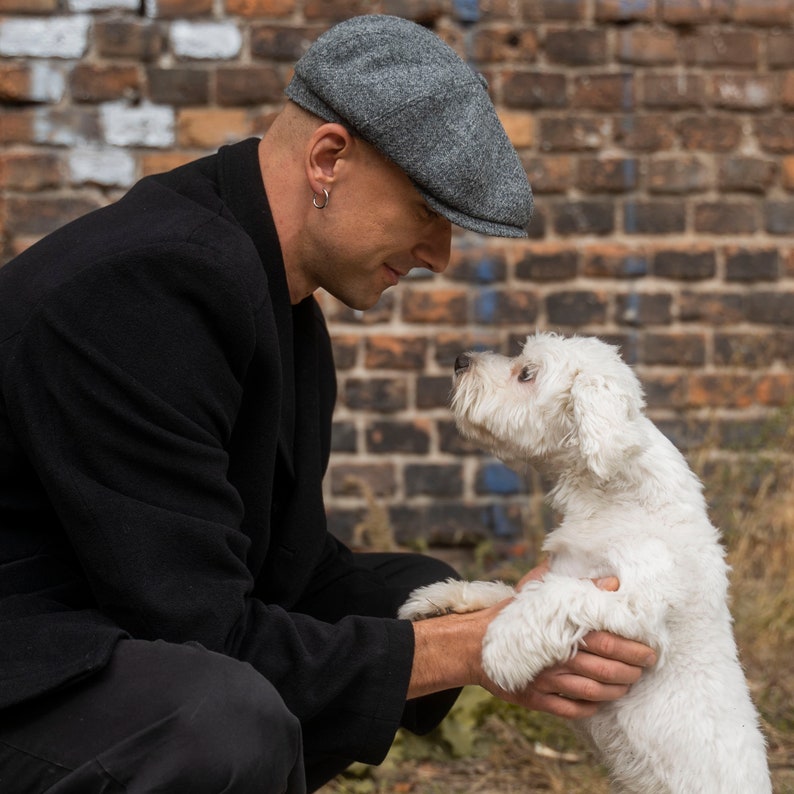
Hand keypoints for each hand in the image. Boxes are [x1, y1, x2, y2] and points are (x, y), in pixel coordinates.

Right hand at [489, 559, 655, 718]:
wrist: (473, 643)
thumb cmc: (511, 615)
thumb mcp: (540, 594)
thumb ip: (577, 588)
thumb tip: (611, 582)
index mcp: (559, 630)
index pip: (606, 641)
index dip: (631, 647)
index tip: (649, 649)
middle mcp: (554, 658)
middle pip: (604, 669)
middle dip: (631, 671)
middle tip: (645, 668)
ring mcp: (545, 682)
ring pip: (592, 692)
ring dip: (616, 691)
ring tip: (628, 685)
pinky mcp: (535, 699)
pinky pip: (571, 710)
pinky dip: (590, 708)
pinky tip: (599, 702)